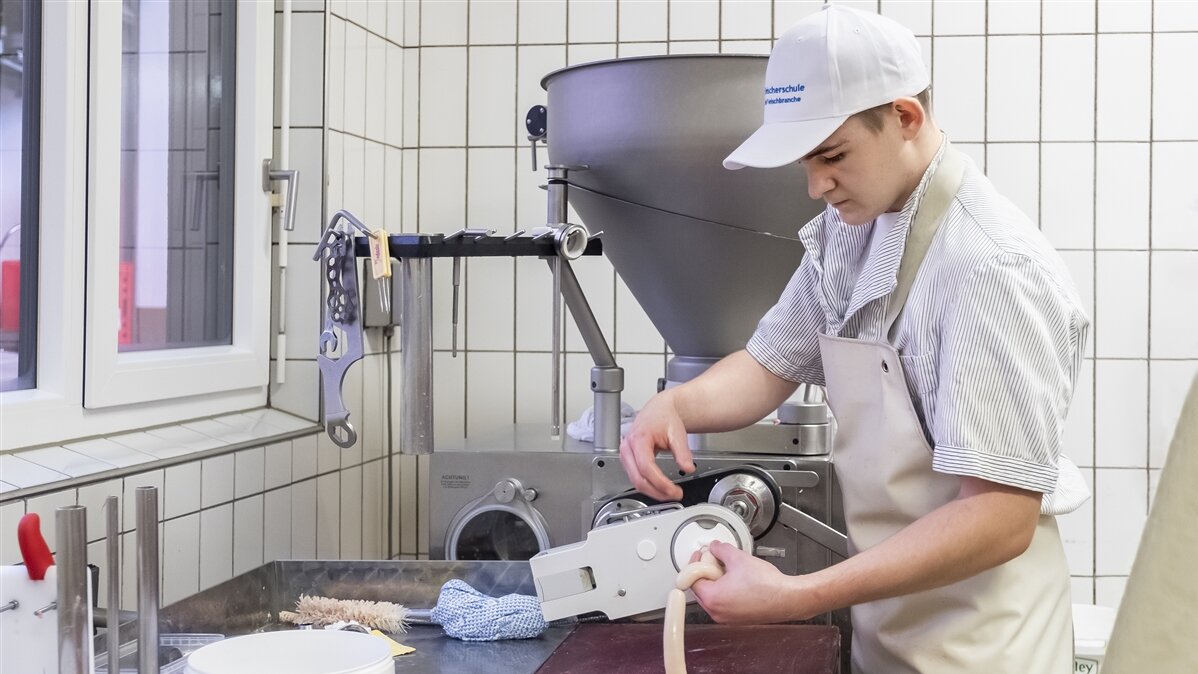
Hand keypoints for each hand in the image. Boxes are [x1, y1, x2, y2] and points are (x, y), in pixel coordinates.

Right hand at [618, 393, 694, 500]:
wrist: (658, 410)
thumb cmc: (664, 418)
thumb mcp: (677, 433)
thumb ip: (682, 452)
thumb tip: (688, 468)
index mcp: (638, 439)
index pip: (646, 467)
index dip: (660, 483)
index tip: (674, 491)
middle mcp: (627, 448)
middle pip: (638, 479)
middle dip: (657, 492)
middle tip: (675, 495)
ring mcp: (625, 455)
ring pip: (635, 481)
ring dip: (653, 491)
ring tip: (670, 493)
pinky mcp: (628, 460)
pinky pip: (635, 478)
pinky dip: (648, 486)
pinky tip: (661, 488)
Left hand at [689, 541, 814, 623]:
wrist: (788, 599)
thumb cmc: (768, 585)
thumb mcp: (739, 558)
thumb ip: (721, 550)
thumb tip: (714, 547)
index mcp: (712, 599)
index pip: (692, 580)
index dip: (695, 564)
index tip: (701, 556)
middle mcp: (717, 613)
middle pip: (701, 589)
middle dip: (706, 572)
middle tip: (715, 560)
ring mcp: (727, 618)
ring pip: (712, 596)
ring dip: (716, 581)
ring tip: (729, 569)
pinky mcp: (737, 619)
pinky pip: (724, 603)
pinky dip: (725, 591)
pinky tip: (737, 580)